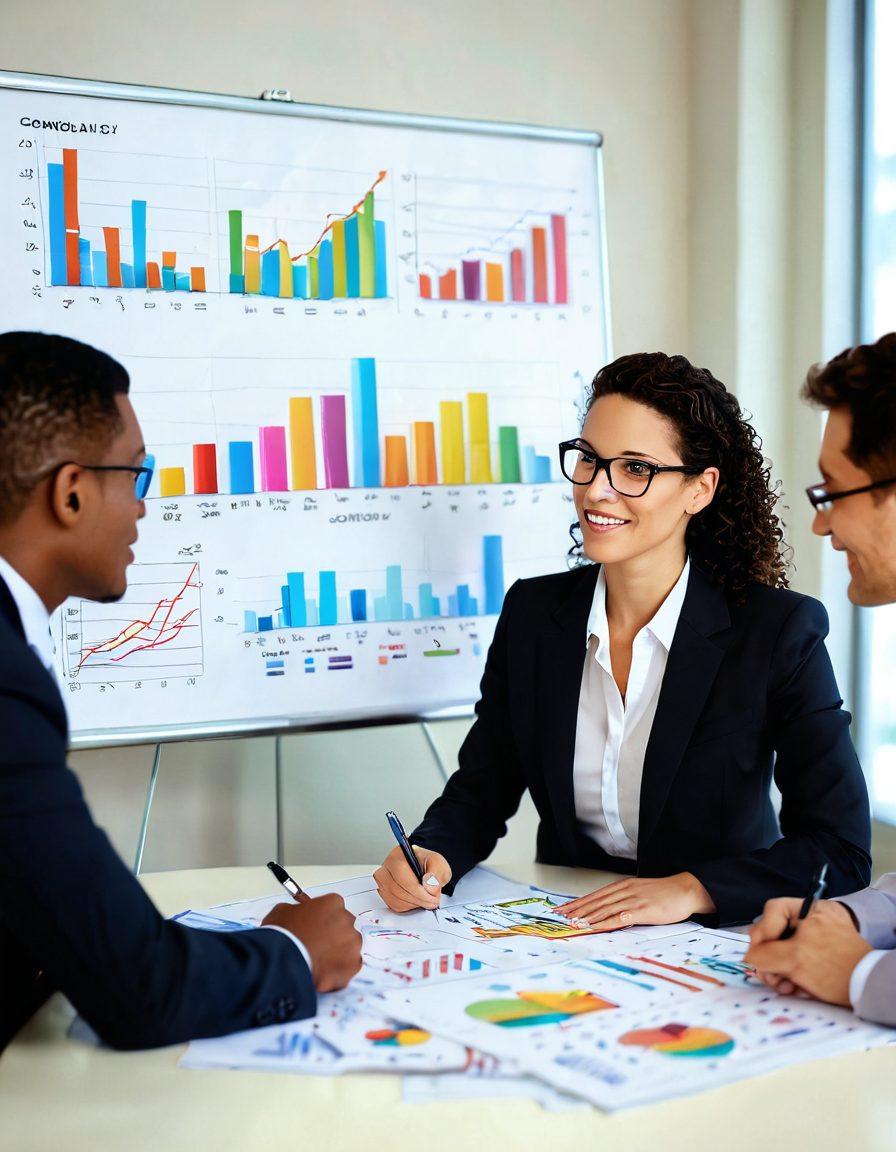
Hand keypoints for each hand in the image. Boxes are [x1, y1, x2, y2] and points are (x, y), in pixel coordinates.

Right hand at [262, 893, 361, 992]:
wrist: (282, 962)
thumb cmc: (282, 936)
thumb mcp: (282, 911)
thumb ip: (296, 910)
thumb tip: (296, 914)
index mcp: (332, 903)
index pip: (334, 908)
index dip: (323, 920)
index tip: (316, 928)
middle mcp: (346, 921)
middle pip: (344, 927)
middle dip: (333, 935)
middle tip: (317, 946)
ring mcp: (352, 943)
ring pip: (349, 947)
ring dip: (338, 953)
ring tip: (318, 962)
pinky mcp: (353, 965)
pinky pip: (350, 967)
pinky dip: (340, 971)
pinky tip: (324, 973)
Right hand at [373, 845, 451, 911]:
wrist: (424, 868)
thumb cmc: (427, 863)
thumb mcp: (438, 863)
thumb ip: (436, 873)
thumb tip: (428, 885)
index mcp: (397, 855)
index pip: (402, 876)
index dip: (418, 891)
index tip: (432, 897)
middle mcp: (386, 867)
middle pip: (397, 890)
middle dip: (418, 899)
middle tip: (432, 900)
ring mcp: (383, 881)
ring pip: (396, 900)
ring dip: (414, 903)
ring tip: (426, 899)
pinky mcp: (384, 893)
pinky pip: (395, 905)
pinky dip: (409, 906)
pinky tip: (417, 899)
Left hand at [554, 873, 715, 930]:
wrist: (685, 890)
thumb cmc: (665, 893)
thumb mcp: (641, 891)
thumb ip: (626, 899)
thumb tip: (611, 910)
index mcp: (623, 885)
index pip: (595, 895)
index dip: (578, 902)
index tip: (563, 909)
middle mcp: (625, 890)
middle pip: (595, 901)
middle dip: (575, 910)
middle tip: (560, 916)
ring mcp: (632, 900)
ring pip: (604, 909)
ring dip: (586, 917)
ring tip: (572, 923)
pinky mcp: (642, 910)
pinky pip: (619, 918)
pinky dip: (605, 922)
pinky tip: (596, 927)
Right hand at [745, 899, 870, 1004]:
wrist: (870, 991)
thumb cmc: (835, 969)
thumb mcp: (794, 959)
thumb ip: (765, 954)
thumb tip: (747, 957)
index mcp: (813, 909)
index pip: (774, 910)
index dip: (762, 931)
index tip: (758, 953)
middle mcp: (815, 920)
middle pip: (777, 933)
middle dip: (769, 957)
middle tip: (767, 975)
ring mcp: (819, 939)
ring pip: (784, 949)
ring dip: (777, 970)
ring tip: (781, 985)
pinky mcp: (821, 957)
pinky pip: (796, 960)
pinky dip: (790, 974)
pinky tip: (792, 988)